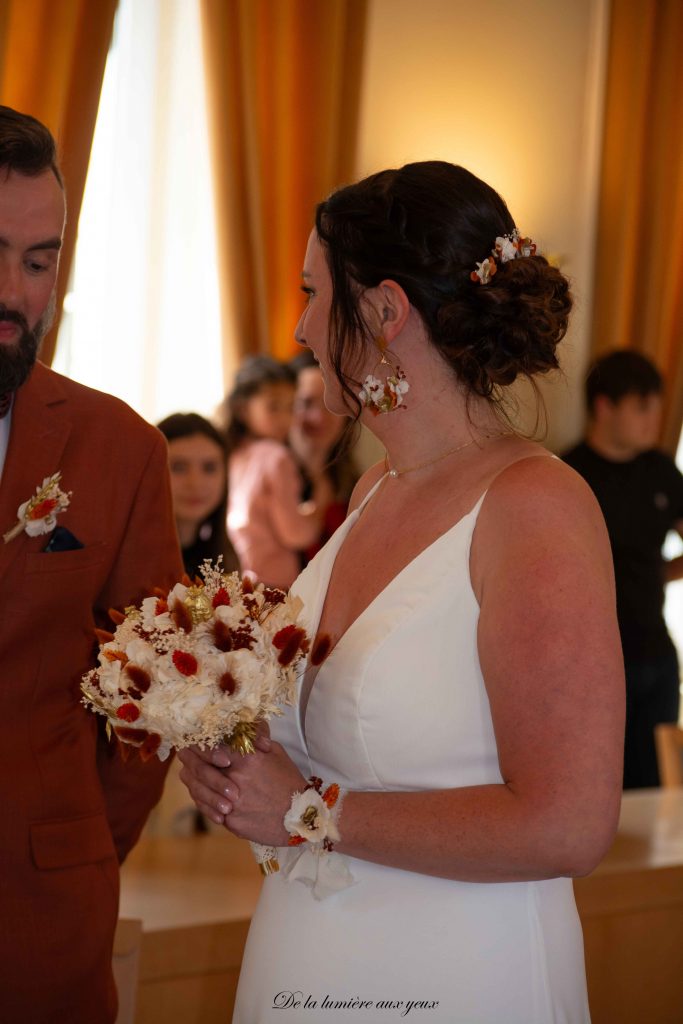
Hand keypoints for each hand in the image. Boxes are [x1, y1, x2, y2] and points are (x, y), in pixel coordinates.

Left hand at [177, 725, 306, 845]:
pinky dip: (205, 802)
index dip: (200, 742)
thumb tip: (240, 728)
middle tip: (183, 754)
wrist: (299, 818)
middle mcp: (235, 780)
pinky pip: (208, 810)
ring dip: (193, 781)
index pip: (211, 745)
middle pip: (198, 767)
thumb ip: (254, 739)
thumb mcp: (276, 753)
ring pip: (198, 790)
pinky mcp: (230, 822)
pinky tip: (206, 797)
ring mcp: (230, 803)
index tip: (194, 740)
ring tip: (191, 776)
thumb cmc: (289, 782)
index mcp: (246, 759)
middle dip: (189, 759)